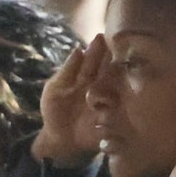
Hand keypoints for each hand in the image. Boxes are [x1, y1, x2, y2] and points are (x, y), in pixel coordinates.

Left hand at [33, 31, 108, 164]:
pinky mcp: (115, 119)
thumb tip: (79, 49)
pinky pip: (120, 109)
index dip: (99, 48)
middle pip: (112, 69)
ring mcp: (112, 101)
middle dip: (113, 59)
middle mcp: (105, 84)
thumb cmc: (56, 110)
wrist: (59, 139)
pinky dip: (117, 102)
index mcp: (91, 74)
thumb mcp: (56, 88)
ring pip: (118, 86)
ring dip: (117, 78)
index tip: (101, 37)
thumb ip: (67, 70)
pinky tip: (115, 96)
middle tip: (115, 49)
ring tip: (117, 68)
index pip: (98, 57)